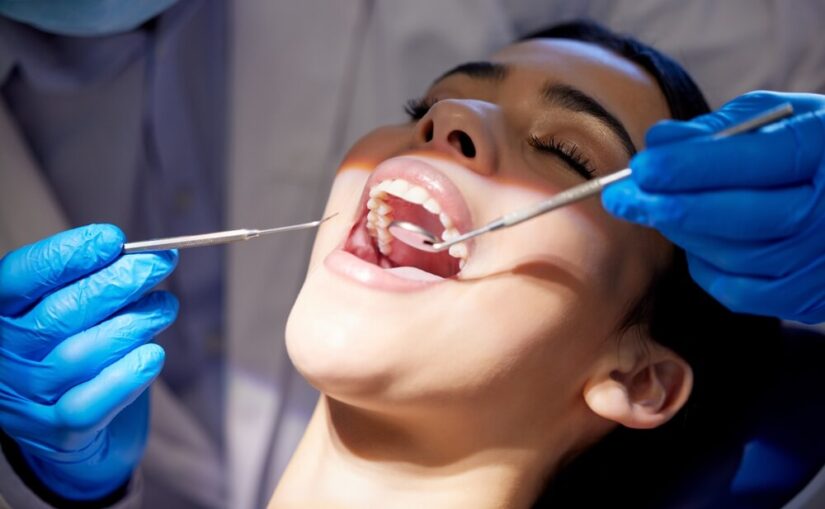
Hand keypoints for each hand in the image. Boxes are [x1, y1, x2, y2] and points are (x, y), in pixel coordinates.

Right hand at [0, 224, 177, 500]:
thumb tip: (132, 255)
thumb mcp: (65, 306)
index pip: (20, 278)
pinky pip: (94, 404)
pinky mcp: (60, 432)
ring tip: (164, 307)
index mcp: (1, 314)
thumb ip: (88, 279)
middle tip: (159, 263)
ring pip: (83, 354)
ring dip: (135, 324)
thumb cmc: (69, 346)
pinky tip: (153, 355)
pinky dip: (129, 376)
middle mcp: (5, 356)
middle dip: (117, 283)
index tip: (112, 239)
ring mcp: (29, 398)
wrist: (64, 423)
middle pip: (59, 314)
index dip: (66, 256)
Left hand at [602, 91, 824, 323]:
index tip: (641, 166)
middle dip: (671, 207)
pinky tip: (693, 238)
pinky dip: (703, 264)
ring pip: (732, 256)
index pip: (754, 162)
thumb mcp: (771, 122)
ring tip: (652, 207)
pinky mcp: (801, 297)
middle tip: (619, 197)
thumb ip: (716, 132)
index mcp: (820, 151)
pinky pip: (735, 291)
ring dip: (681, 232)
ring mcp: (817, 261)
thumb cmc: (800, 151)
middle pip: (741, 218)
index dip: (691, 167)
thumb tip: (658, 142)